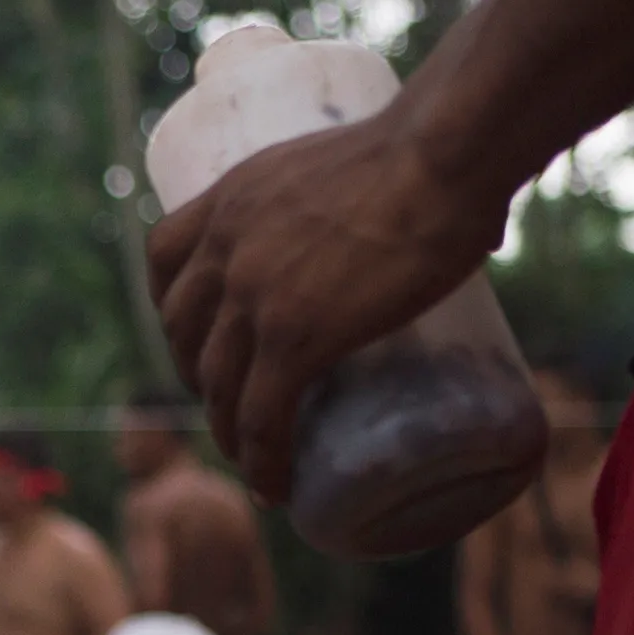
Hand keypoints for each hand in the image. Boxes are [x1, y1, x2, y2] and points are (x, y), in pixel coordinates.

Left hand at [148, 98, 509, 501]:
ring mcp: (254, 295)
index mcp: (233, 197)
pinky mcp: (294, 337)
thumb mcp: (361, 159)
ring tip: (253, 459)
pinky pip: (260, 416)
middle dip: (198, 376)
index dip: (169, 305)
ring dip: (228, 431)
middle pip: (183, 330)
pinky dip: (261, 460)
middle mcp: (227, 247)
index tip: (190, 333)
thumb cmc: (436, 147)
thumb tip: (469, 220)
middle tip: (231, 403)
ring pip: (218, 384)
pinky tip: (272, 487)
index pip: (163, 256)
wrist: (443, 155)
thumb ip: (383, 197)